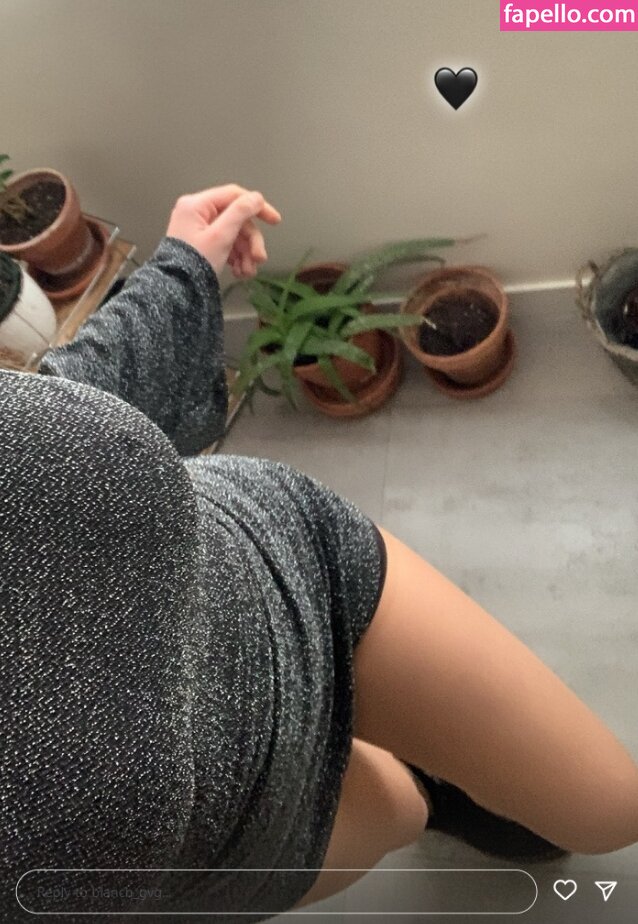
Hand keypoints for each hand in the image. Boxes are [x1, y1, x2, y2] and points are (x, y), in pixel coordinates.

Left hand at [165, 184, 281, 278]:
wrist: (176, 292)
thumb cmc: (193, 264)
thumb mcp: (220, 236)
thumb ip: (240, 213)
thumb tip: (256, 198)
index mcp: (196, 205)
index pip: (234, 196)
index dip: (257, 207)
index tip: (274, 221)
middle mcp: (196, 214)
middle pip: (236, 220)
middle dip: (250, 242)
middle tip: (259, 259)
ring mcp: (198, 230)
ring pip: (233, 235)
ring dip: (245, 254)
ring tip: (248, 272)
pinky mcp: (201, 244)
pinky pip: (225, 245)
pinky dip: (236, 258)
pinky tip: (240, 272)